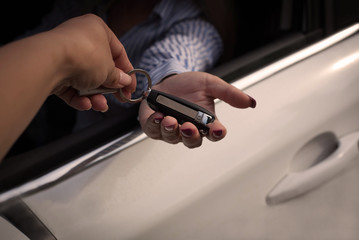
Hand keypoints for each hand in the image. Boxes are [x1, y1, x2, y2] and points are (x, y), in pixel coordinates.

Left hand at [50, 14, 135, 111]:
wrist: (50, 61)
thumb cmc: (84, 55)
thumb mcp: (109, 69)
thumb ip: (118, 78)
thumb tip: (124, 82)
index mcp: (97, 30)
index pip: (118, 52)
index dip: (127, 72)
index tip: (131, 87)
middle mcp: (80, 39)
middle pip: (101, 68)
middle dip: (109, 87)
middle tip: (119, 98)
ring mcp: (66, 55)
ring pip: (85, 80)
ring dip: (95, 96)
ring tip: (100, 105)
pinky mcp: (54, 71)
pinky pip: (71, 87)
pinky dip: (79, 97)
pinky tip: (85, 104)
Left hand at [138, 72, 255, 147]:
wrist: (167, 80)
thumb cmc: (188, 86)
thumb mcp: (210, 84)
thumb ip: (228, 93)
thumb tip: (250, 102)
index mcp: (205, 122)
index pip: (214, 133)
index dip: (216, 134)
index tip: (218, 130)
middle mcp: (189, 129)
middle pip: (193, 141)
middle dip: (191, 136)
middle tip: (189, 127)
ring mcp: (171, 130)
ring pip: (173, 138)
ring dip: (172, 130)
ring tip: (170, 119)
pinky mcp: (154, 126)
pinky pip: (154, 131)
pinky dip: (155, 125)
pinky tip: (158, 117)